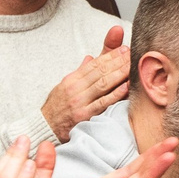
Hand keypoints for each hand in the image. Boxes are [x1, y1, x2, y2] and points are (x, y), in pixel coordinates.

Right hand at [40, 25, 130, 139]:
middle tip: (133, 53)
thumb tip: (91, 58)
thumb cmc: (57, 107)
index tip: (123, 49)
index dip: (110, 55)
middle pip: (100, 72)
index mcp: (71, 80)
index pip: (94, 64)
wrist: (45, 128)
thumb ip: (79, 73)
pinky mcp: (84, 116)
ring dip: (120, 73)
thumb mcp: (64, 86)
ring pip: (103, 84)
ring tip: (133, 65)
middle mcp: (75, 89)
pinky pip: (102, 103)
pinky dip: (115, 94)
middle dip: (118, 61)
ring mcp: (80, 102)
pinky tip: (126, 86)